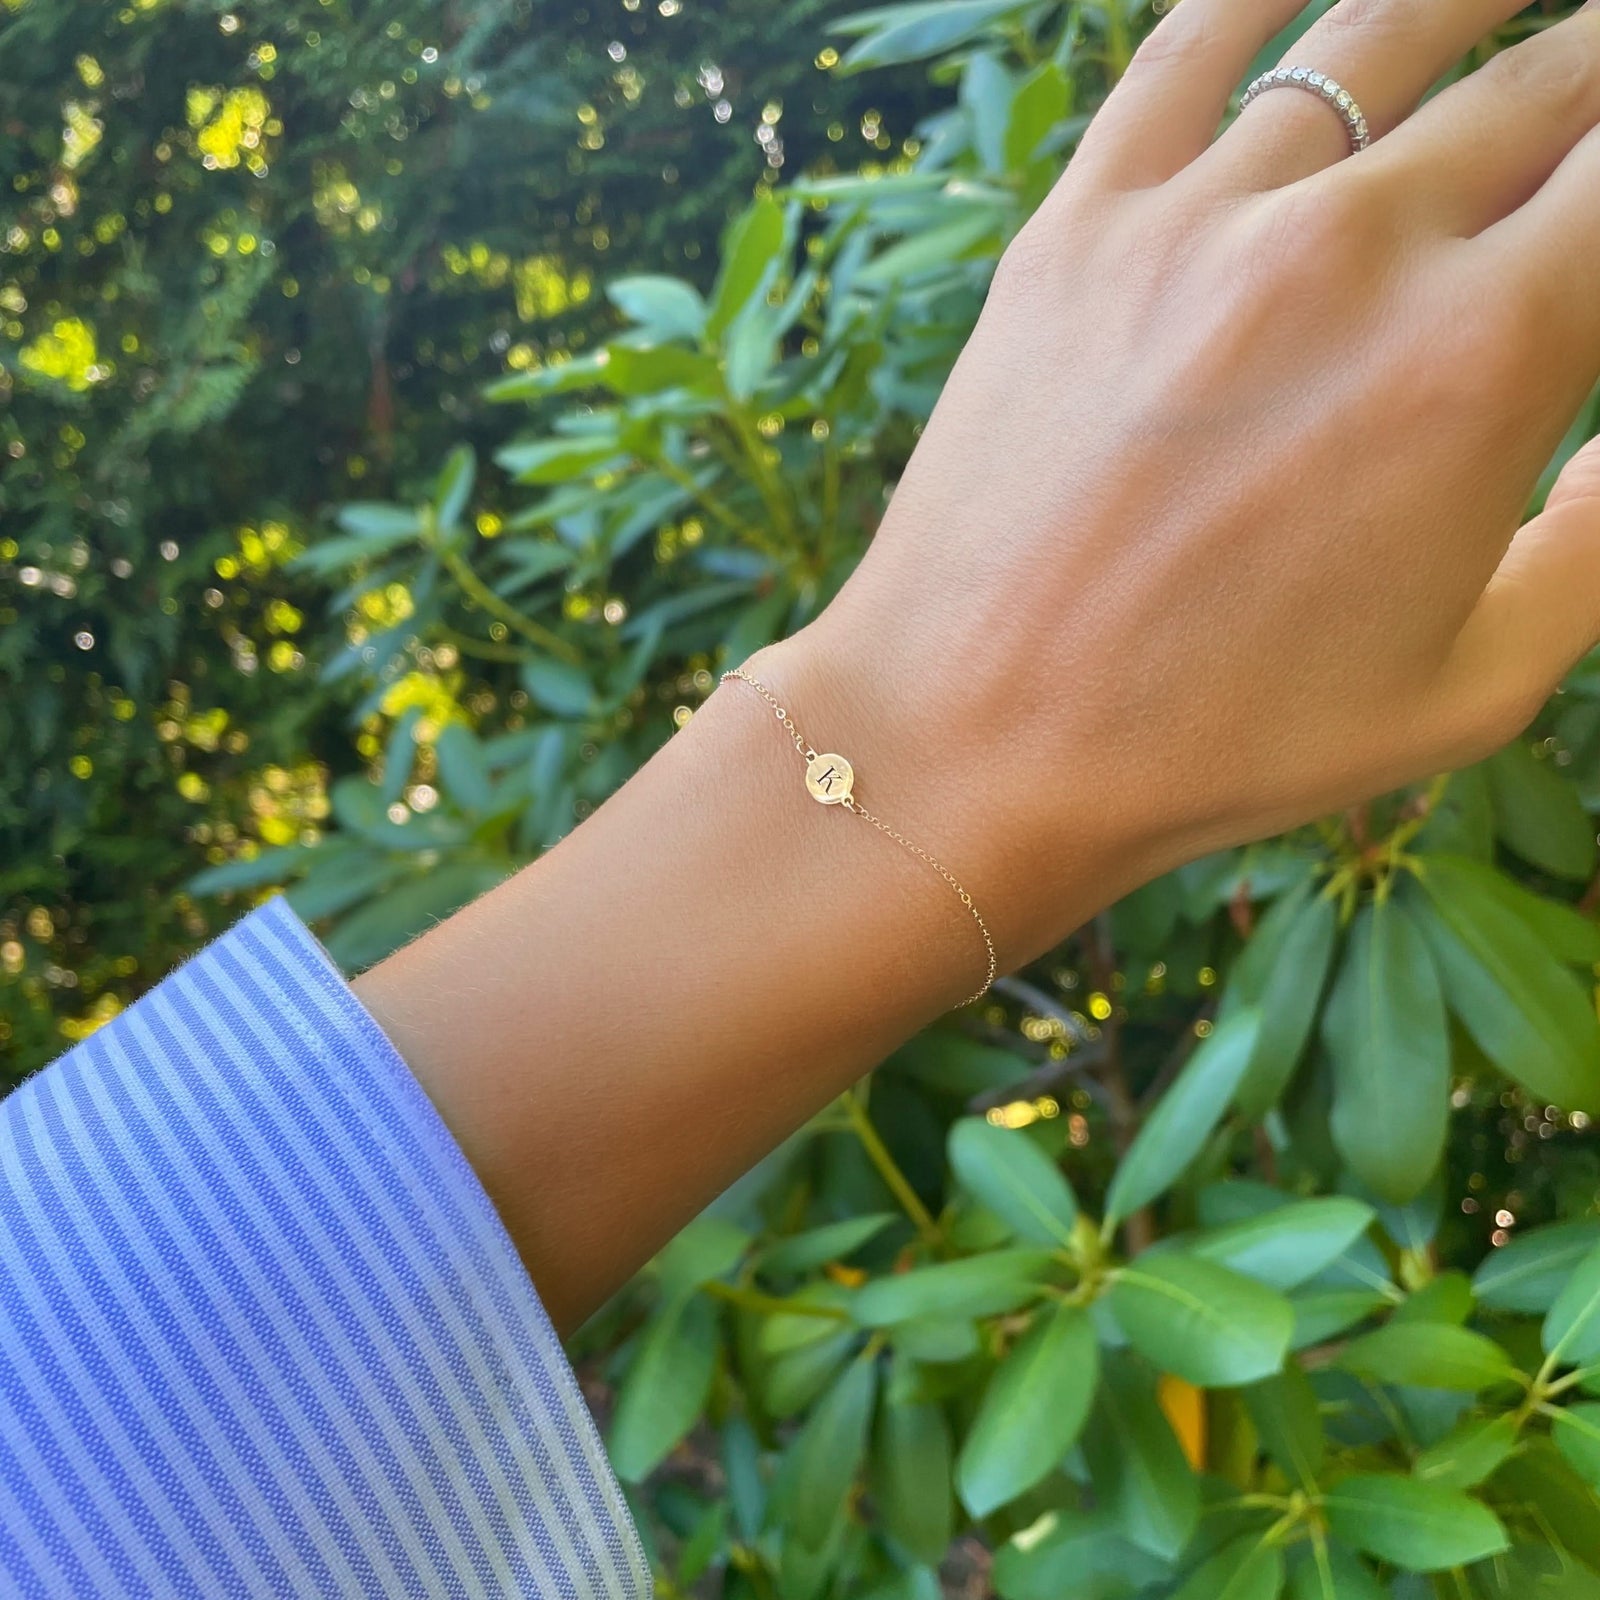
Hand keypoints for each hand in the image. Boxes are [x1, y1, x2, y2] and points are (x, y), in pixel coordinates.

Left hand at [767, 0, 1599, 965]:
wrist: (976, 737)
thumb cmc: (1221, 741)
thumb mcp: (1469, 690)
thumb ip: (1596, 548)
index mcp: (1483, 360)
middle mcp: (1352, 252)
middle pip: (1542, 85)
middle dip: (1592, 79)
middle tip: (1588, 98)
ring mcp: (1200, 224)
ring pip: (1383, 36)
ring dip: (1480, 2)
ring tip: (1517, 7)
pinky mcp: (1078, 229)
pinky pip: (1186, 50)